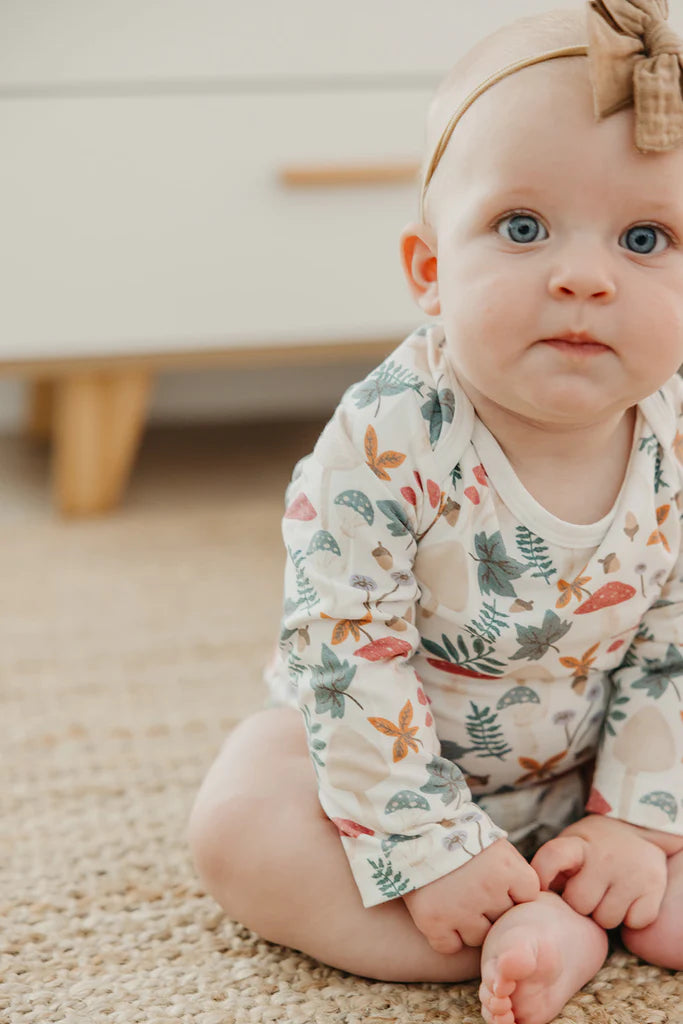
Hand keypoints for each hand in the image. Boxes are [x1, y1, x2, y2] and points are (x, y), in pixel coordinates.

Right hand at [402, 838, 539, 953]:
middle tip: (472, 889)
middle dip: (490, 907)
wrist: (412, 826)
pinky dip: (445, 936)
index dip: (513, 891)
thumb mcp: (491, 842)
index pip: (528, 896)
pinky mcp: (434, 922)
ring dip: (469, 924)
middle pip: (502, 918)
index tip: (498, 880)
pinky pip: (449, 946)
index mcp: (507, 869)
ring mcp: (461, 910)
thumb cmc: (455, 833)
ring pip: (479, 937)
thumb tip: (527, 900)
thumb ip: (511, 871)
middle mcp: (488, 892)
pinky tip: (439, 913)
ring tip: (454, 899)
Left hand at [531, 814, 667, 929]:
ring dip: (605, 914)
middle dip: (580, 904)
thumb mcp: (571, 844)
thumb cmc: (594, 846)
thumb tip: (536, 897)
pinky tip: (628, 900)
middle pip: (579, 903)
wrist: (638, 828)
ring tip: (608, 895)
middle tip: (588, 892)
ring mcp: (630, 873)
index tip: (539, 888)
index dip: (542, 875)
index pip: (552, 857)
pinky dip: (631, 918)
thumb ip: (555, 867)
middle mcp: (603, 858)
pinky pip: (634, 923)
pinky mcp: (653, 887)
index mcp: (577, 844)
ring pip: (606, 920)